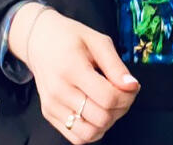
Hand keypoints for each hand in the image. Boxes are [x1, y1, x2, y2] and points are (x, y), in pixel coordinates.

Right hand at [10, 4, 140, 142]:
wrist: (40, 40)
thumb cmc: (70, 37)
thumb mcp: (98, 41)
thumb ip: (116, 66)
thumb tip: (132, 86)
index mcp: (72, 68)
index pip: (107, 97)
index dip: (127, 96)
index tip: (132, 87)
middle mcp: (59, 91)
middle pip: (101, 117)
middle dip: (121, 108)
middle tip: (124, 93)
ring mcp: (52, 105)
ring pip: (89, 133)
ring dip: (108, 122)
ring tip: (110, 103)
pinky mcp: (49, 114)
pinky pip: (77, 136)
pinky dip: (93, 130)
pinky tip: (97, 111)